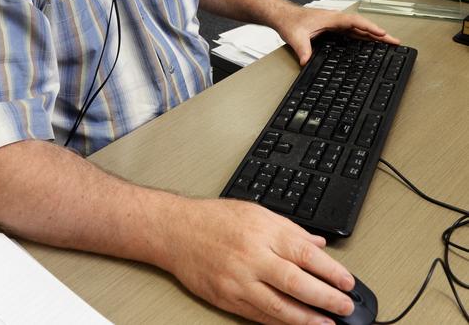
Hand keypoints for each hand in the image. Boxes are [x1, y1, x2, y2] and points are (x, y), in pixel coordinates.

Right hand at [164, 198, 355, 323]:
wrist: (177, 230)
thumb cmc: (215, 218)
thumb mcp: (256, 212)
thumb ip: (290, 229)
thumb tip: (318, 245)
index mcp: (263, 231)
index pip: (305, 253)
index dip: (331, 271)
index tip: (348, 282)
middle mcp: (253, 255)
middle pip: (297, 282)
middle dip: (326, 297)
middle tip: (345, 306)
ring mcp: (239, 280)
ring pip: (280, 306)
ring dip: (307, 319)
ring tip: (327, 324)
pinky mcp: (227, 298)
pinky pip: (259, 315)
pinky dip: (280, 323)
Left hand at [276, 5, 397, 65]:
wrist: (282, 16)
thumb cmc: (289, 20)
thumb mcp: (295, 36)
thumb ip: (302, 49)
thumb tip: (306, 61)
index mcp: (331, 18)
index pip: (355, 22)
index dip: (370, 28)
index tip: (382, 34)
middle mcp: (335, 20)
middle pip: (362, 26)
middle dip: (379, 34)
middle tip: (394, 42)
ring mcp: (334, 24)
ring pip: (358, 29)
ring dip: (373, 36)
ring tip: (388, 44)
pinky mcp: (331, 29)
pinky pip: (351, 33)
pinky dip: (362, 37)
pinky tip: (368, 44)